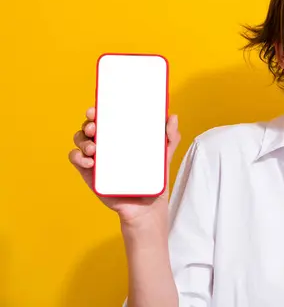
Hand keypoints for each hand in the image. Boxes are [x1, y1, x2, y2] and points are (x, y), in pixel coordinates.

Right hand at [68, 107, 180, 224]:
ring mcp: (97, 158)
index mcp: (121, 136)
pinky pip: (76, 160)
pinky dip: (78, 157)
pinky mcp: (90, 173)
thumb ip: (170, 137)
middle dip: (88, 123)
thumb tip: (173, 117)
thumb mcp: (164, 156)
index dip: (99, 110)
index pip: (107, 118)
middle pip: (89, 126)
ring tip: (94, 149)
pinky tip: (90, 162)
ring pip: (80, 140)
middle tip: (95, 128)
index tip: (97, 109)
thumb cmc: (153, 179)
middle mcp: (107, 144)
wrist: (147, 208)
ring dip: (82, 140)